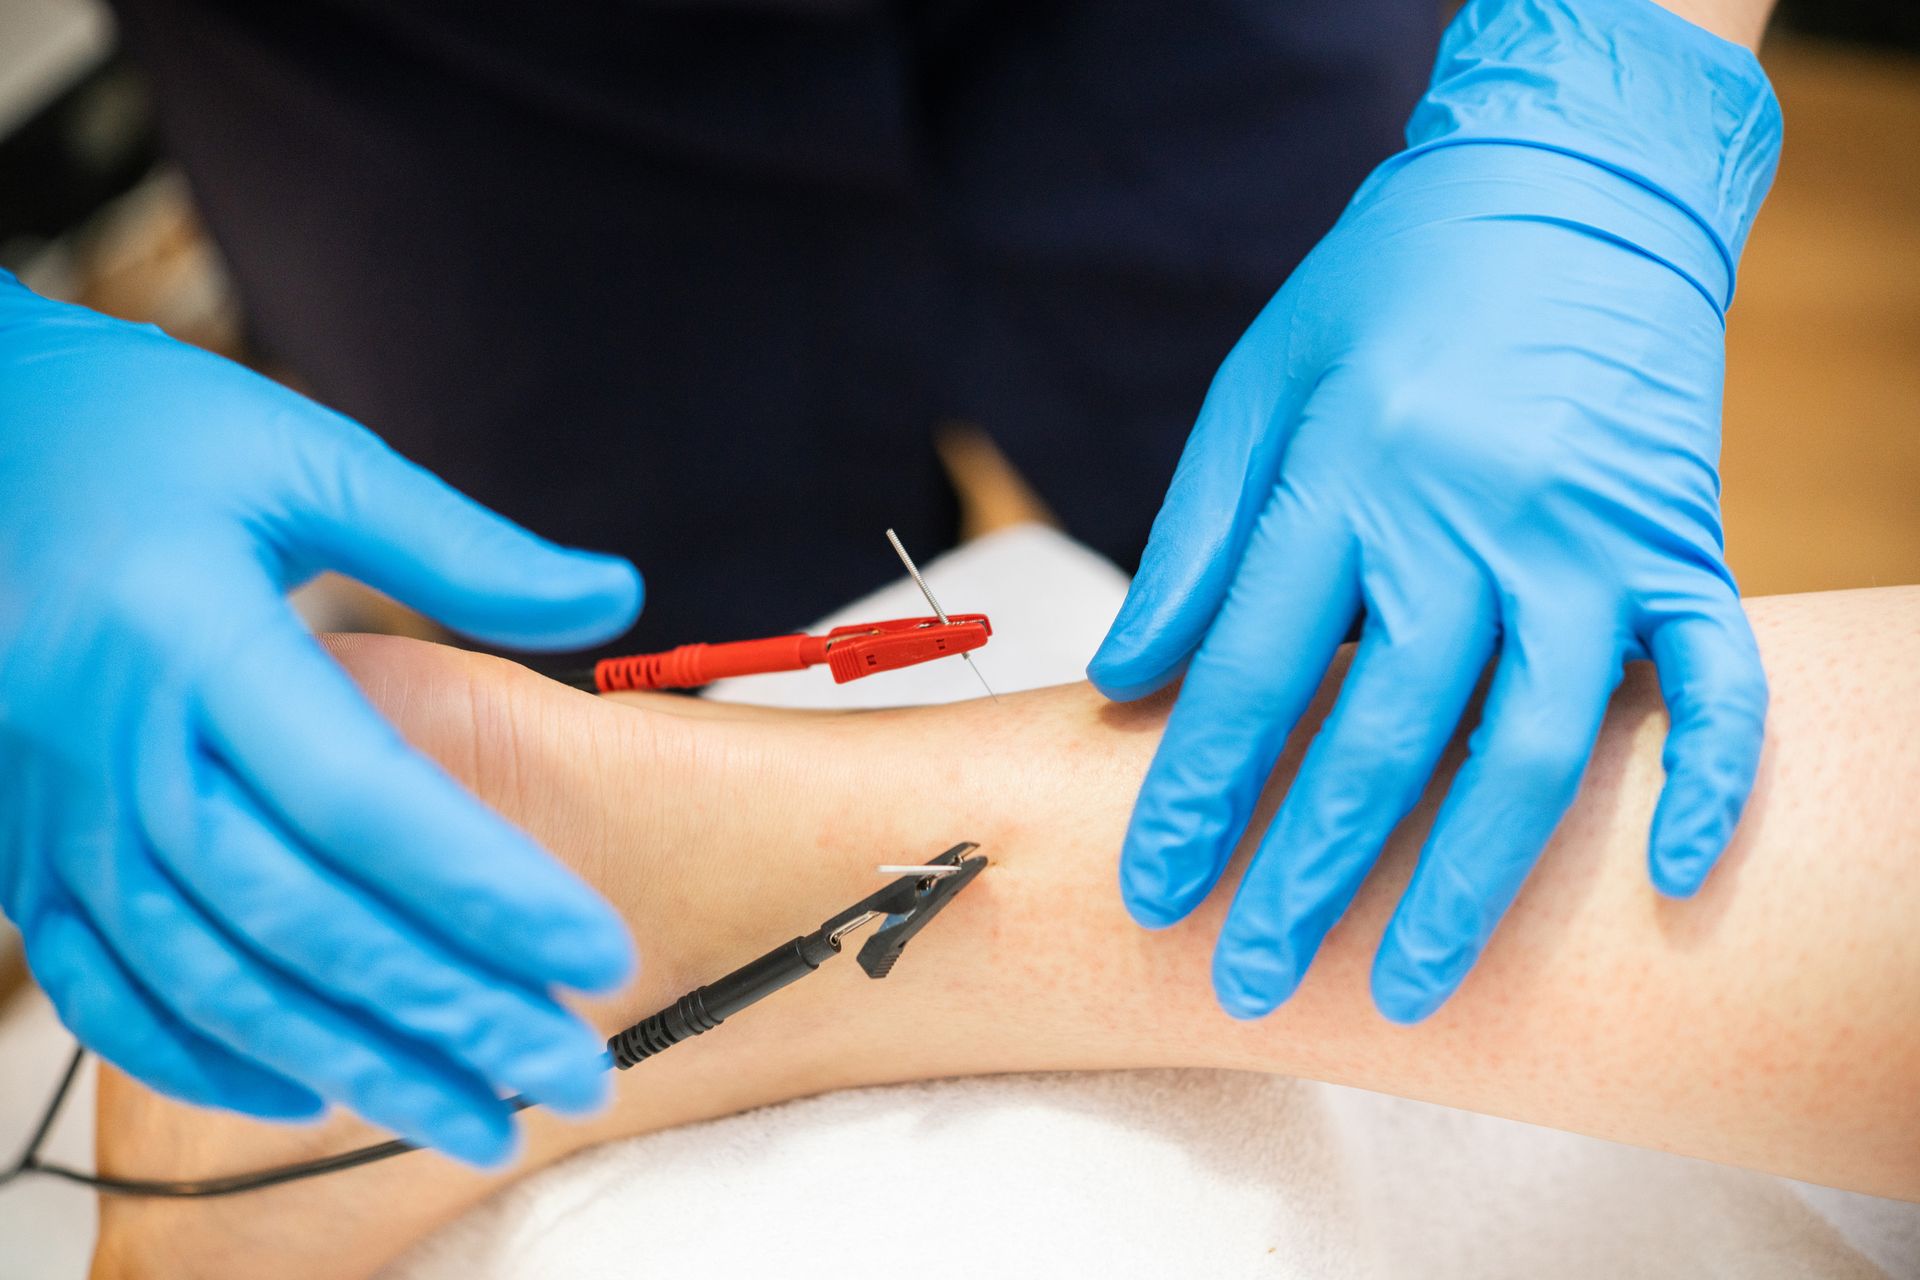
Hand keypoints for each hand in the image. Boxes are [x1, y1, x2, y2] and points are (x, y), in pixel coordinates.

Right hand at [0, 276, 640, 1163]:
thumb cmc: (139, 431)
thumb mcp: (300, 455)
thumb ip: (461, 544)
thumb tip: (615, 594)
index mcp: (193, 641)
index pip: (366, 800)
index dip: (486, 889)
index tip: (600, 953)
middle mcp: (116, 747)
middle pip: (301, 917)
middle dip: (447, 1010)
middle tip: (572, 1075)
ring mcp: (56, 814)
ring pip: (214, 977)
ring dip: (352, 1063)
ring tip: (478, 1119)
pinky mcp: (21, 849)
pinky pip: (102, 986)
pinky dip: (201, 1053)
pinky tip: (305, 1090)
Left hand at [1089, 0, 1782, 1022]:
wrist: (1565, 187)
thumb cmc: (1387, 291)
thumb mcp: (1257, 387)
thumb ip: (1197, 539)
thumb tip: (1128, 680)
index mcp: (1343, 477)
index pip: (1248, 675)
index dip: (1193, 796)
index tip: (1154, 894)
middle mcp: (1466, 521)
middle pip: (1378, 740)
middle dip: (1305, 877)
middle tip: (1250, 983)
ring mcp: (1588, 539)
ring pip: (1530, 748)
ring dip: (1469, 885)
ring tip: (1405, 993)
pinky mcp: (1682, 544)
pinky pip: (1717, 683)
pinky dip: (1706, 783)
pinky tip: (1669, 881)